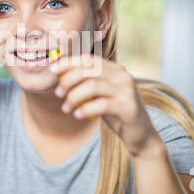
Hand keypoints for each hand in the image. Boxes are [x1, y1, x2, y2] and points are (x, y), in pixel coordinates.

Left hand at [49, 53, 165, 158]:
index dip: (69, 62)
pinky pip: (101, 105)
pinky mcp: (128, 108)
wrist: (140, 134)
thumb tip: (59, 75)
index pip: (89, 59)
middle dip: (68, 81)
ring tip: (66, 108)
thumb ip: (85, 83)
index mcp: (116, 69)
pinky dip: (85, 109)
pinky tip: (77, 115)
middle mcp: (122, 76)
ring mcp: (126, 91)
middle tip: (58, 94)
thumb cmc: (115, 112)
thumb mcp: (100, 95)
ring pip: (92, 86)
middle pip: (89, 70)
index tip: (53, 70)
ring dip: (73, 97)